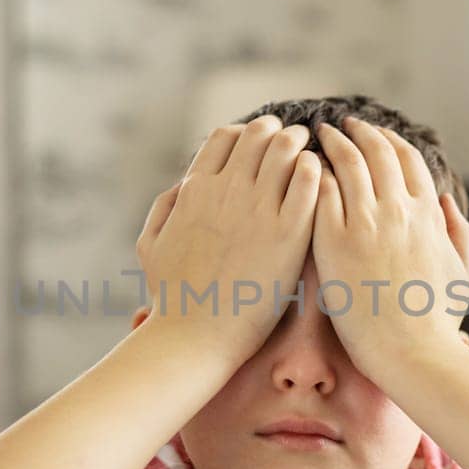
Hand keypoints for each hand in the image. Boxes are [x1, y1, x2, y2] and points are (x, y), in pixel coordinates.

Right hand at [136, 117, 320, 365]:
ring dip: (299, 145)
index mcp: (195, 189)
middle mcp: (226, 190)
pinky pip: (309, 181)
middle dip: (277, 132)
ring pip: (287, 149)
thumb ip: (165, 207)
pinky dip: (314, 169)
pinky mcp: (288, 233)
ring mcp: (258, 210)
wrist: (195, 336)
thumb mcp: (150, 244)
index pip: (226, 136)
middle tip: (291, 142)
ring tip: (309, 155)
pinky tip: (317, 179)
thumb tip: (183, 185)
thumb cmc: (172, 298)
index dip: (246, 134)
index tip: (259, 145)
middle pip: (259, 134)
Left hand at [311, 117, 468, 379]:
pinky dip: (312, 172)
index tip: (374, 132)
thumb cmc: (437, 321)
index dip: (389, 140)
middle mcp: (397, 209)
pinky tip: (300, 168)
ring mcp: (364, 222)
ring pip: (345, 163)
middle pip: (375, 151)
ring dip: (331, 143)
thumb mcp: (463, 272)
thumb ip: (459, 232)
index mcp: (426, 213)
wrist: (410, 352)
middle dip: (358, 131)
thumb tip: (446, 201)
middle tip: (341, 123)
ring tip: (316, 135)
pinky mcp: (334, 240)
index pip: (407, 159)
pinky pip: (319, 190)